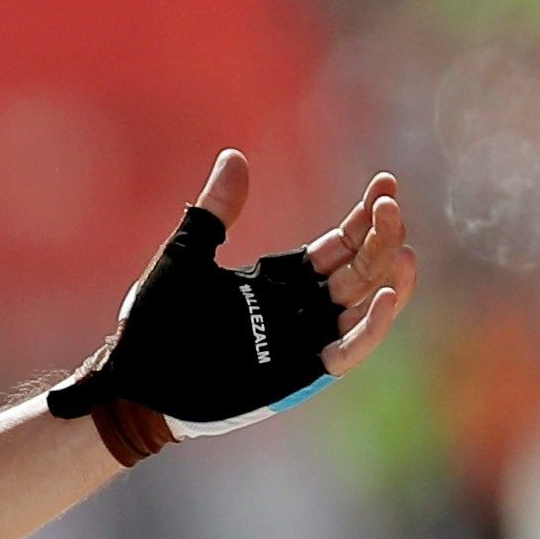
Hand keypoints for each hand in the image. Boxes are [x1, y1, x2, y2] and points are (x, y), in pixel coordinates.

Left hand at [51, 152, 418, 460]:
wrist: (134, 381)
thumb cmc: (153, 323)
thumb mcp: (185, 257)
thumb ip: (214, 212)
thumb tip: (234, 157)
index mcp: (280, 281)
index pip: (340, 246)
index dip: (366, 219)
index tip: (385, 185)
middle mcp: (300, 310)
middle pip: (360, 271)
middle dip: (382, 238)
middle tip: (390, 205)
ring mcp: (302, 341)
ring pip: (365, 310)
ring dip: (390, 281)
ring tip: (405, 252)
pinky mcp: (297, 372)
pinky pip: (346, 352)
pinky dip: (370, 328)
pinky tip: (385, 298)